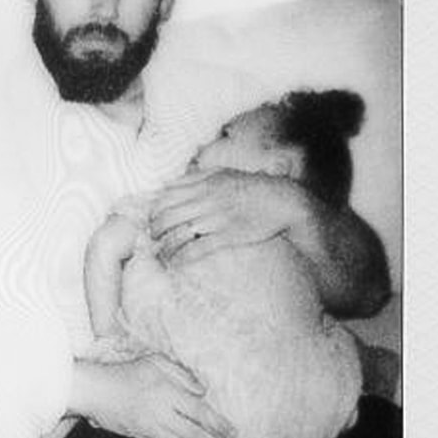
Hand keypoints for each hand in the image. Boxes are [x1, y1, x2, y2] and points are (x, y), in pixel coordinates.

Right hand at [73, 354, 238, 437]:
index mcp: (166, 393)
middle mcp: (160, 414)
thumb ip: (181, 374)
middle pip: (194, 434)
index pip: (198, 412)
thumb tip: (202, 391)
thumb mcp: (155, 362)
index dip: (218, 425)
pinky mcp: (143, 436)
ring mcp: (151, 428)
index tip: (234, 432)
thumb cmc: (125, 373)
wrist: (95, 392)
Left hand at [148, 169, 297, 265]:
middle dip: (155, 230)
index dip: (154, 211)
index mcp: (205, 182)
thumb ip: (196, 178)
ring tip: (160, 254)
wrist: (284, 201)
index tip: (153, 220)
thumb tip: (168, 184)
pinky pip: (196, 248)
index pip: (165, 196)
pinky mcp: (228, 235)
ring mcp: (218, 217)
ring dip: (164, 246)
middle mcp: (208, 198)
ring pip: (177, 233)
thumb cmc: (252, 188)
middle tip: (154, 239)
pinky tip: (175, 263)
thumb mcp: (223, 174)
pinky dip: (181, 257)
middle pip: (166, 216)